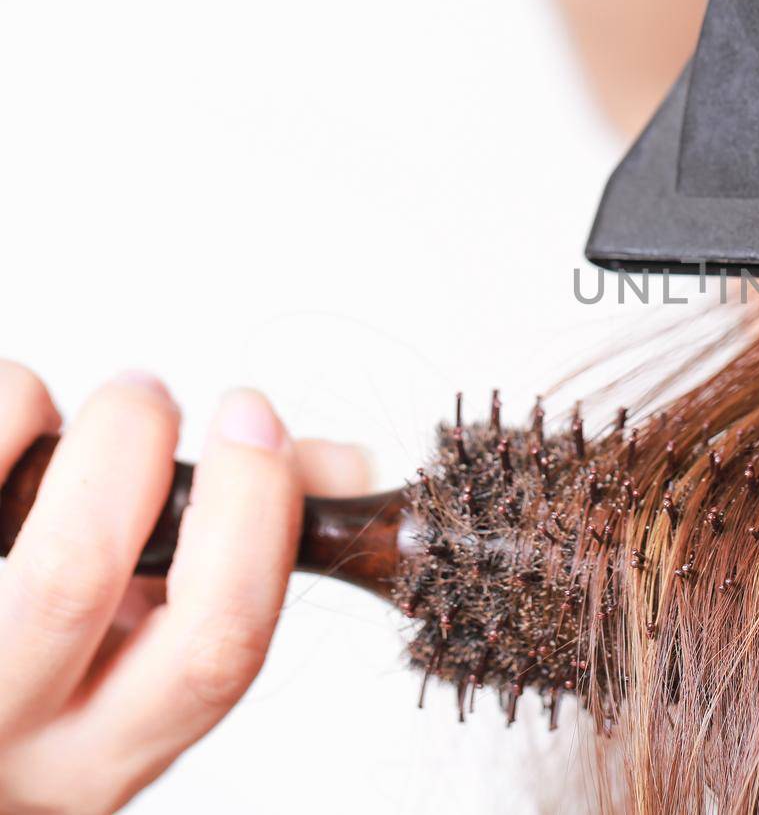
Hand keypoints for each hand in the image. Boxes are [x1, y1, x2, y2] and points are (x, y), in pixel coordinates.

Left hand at [0, 361, 368, 813]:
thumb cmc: (60, 678)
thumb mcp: (157, 659)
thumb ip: (259, 552)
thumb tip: (338, 463)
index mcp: (109, 748)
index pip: (215, 643)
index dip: (250, 513)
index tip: (257, 424)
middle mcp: (14, 725)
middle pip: (75, 577)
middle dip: (131, 448)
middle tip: (153, 396)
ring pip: (0, 525)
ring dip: (52, 428)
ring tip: (83, 410)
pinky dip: (9, 412)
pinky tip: (22, 423)